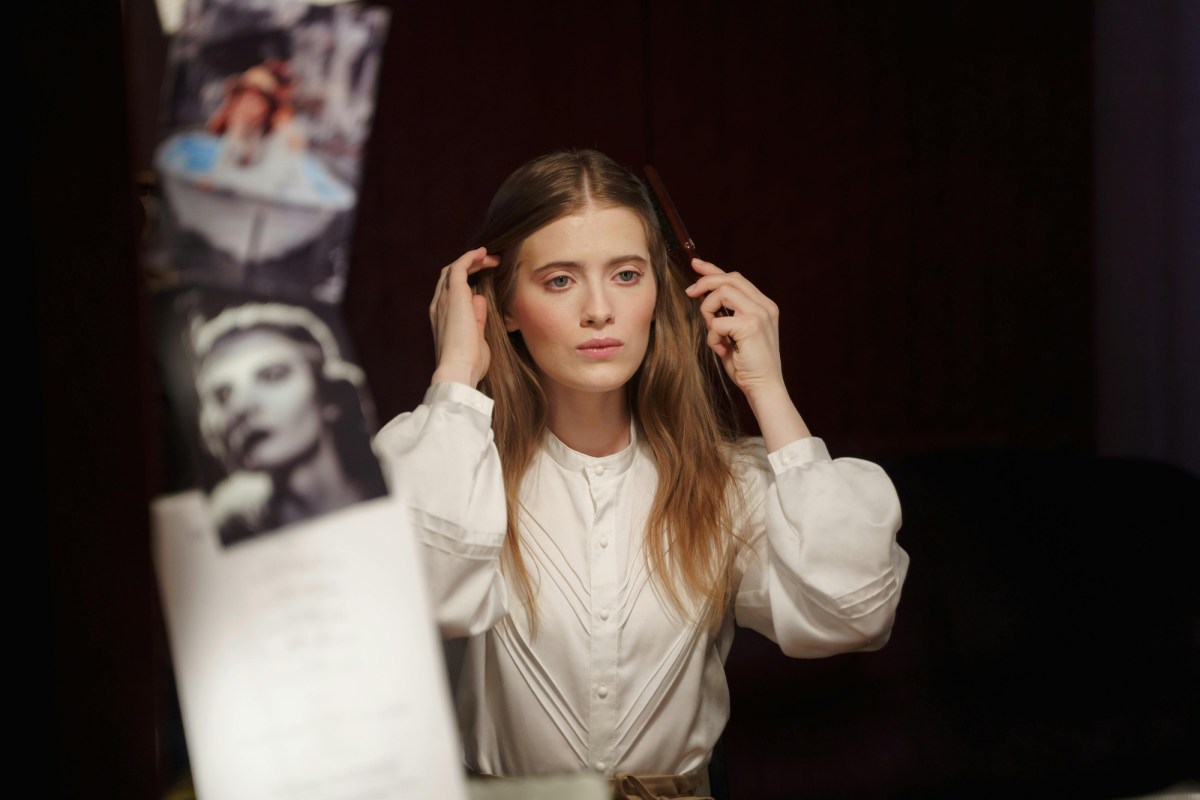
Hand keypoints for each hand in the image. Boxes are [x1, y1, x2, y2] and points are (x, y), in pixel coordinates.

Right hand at [430, 247, 499, 386]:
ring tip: (489, 258)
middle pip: (449, 276)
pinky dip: (471, 257)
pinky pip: (459, 267)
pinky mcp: (454, 295)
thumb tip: (480, 298)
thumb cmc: (469, 363)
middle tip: (489, 264)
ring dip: (472, 260)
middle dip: (469, 266)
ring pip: (453, 269)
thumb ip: (477, 318)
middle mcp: (439, 305)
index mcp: (442, 317)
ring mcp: (444, 299)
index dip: (466, 280)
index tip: (485, 277)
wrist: (458, 370)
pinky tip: (483, 253)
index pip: (450, 291)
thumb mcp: (476, 337)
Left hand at [684, 258, 810, 448]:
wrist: (764, 388)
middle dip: (704, 283)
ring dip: (708, 311)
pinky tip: (722, 349)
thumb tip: (704, 298)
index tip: (695, 264)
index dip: (713, 269)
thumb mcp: (734, 335)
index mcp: (764, 306)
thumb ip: (724, 316)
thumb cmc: (747, 366)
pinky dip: (713, 336)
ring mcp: (760, 314)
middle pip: (729, 279)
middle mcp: (765, 306)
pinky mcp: (750, 326)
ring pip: (722, 293)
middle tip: (689, 293)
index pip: (736, 278)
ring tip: (713, 333)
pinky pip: (718, 321)